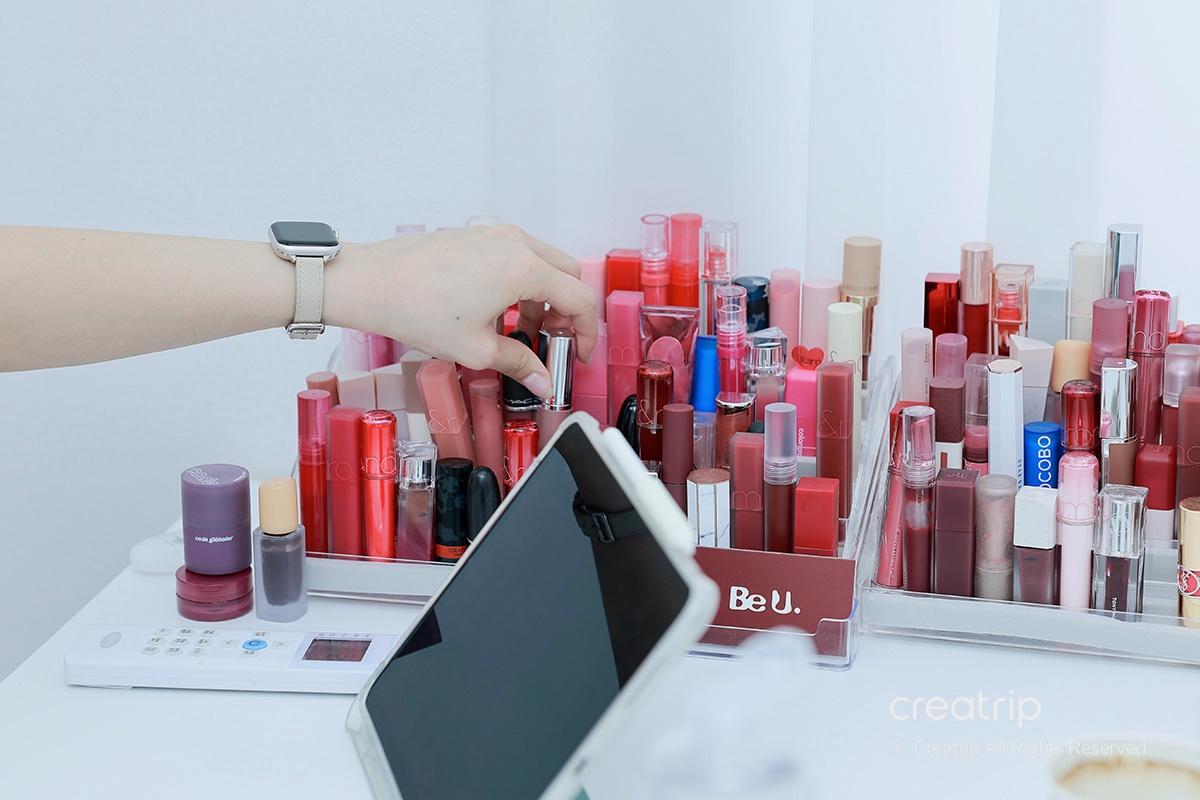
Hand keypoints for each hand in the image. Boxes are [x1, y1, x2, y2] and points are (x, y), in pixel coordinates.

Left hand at [325, 225, 597, 397]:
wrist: (371, 283)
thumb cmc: (418, 310)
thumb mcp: (477, 348)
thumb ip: (519, 364)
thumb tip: (541, 382)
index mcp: (525, 269)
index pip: (580, 299)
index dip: (587, 333)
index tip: (579, 355)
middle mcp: (516, 243)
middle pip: (567, 276)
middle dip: (567, 312)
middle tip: (554, 343)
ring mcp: (495, 234)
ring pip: (542, 265)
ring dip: (542, 299)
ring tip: (520, 333)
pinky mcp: (476, 235)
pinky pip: (516, 257)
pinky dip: (520, 284)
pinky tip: (497, 313)